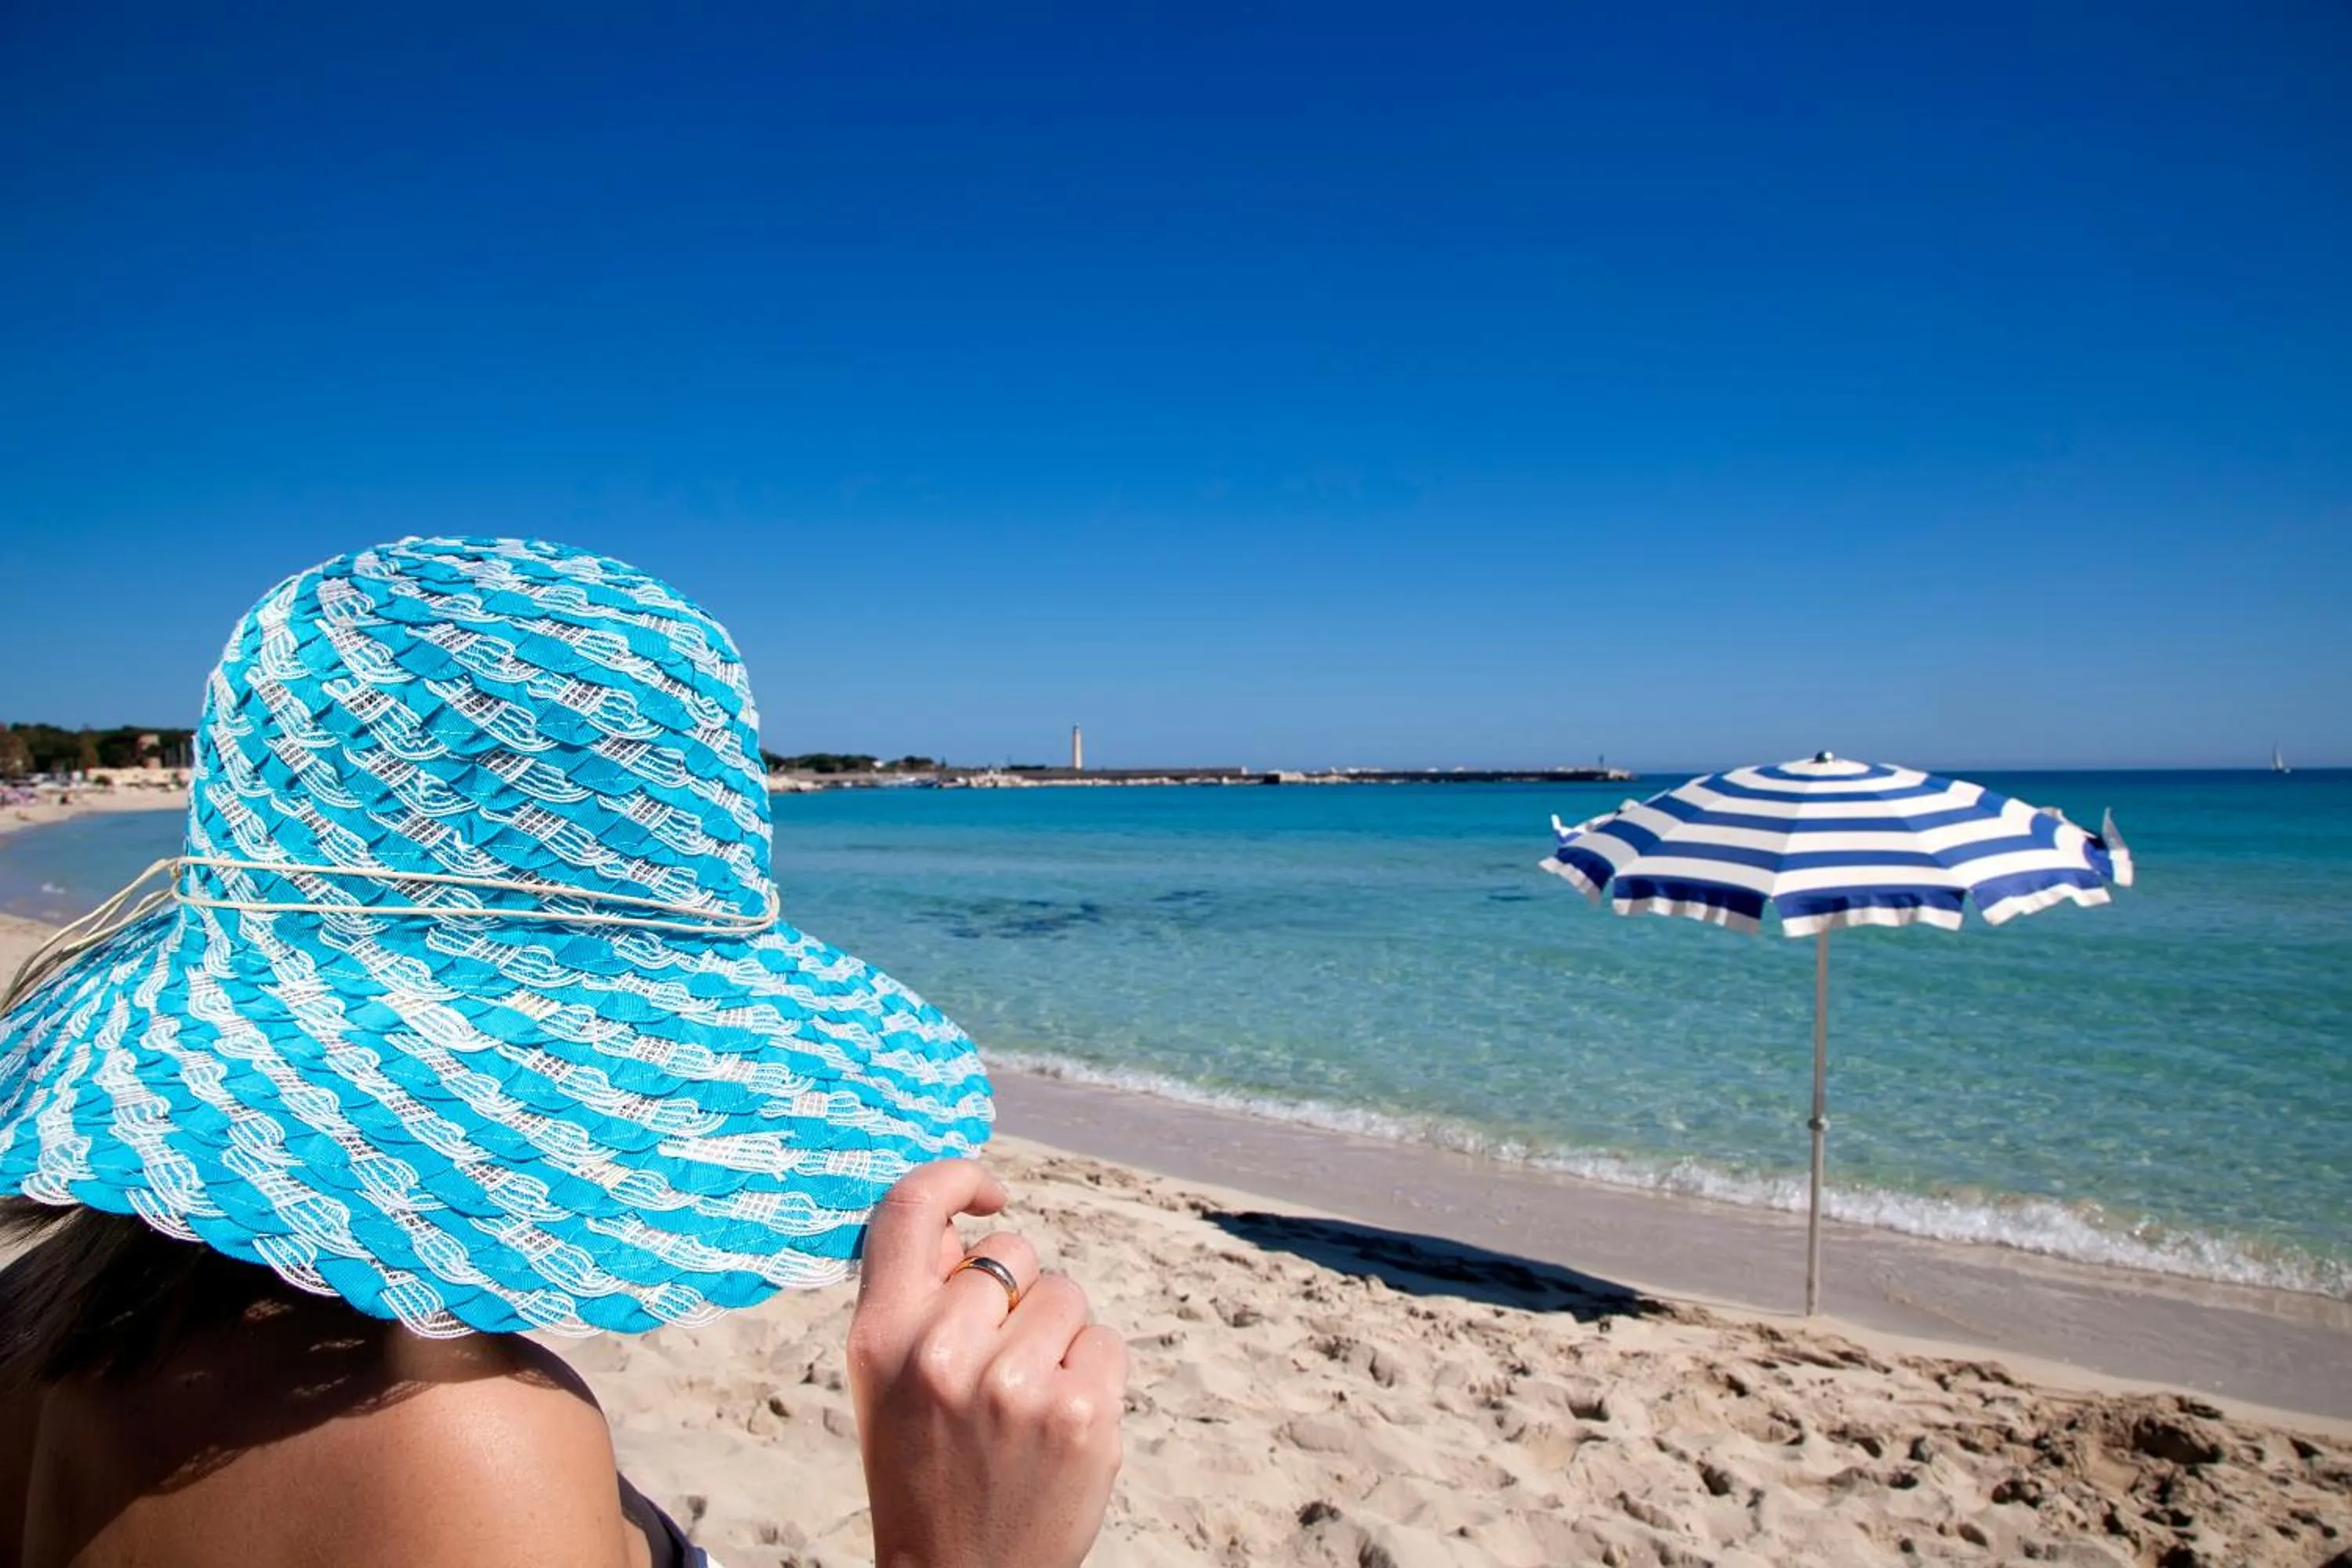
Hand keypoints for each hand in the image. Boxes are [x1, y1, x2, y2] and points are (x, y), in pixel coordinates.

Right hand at [846, 1160, 1127, 1567]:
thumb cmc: (923, 1465)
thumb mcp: (888, 1381)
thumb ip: (917, 1296)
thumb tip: (966, 1218)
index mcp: (880, 1337)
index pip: (910, 1207)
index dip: (957, 1179)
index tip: (989, 1194)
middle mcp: (943, 1352)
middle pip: (1011, 1251)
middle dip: (1016, 1291)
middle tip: (997, 1361)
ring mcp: (1017, 1384)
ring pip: (1066, 1295)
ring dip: (1057, 1336)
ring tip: (1025, 1404)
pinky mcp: (1082, 1413)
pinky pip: (1107, 1341)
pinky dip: (1094, 1375)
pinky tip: (1060, 1426)